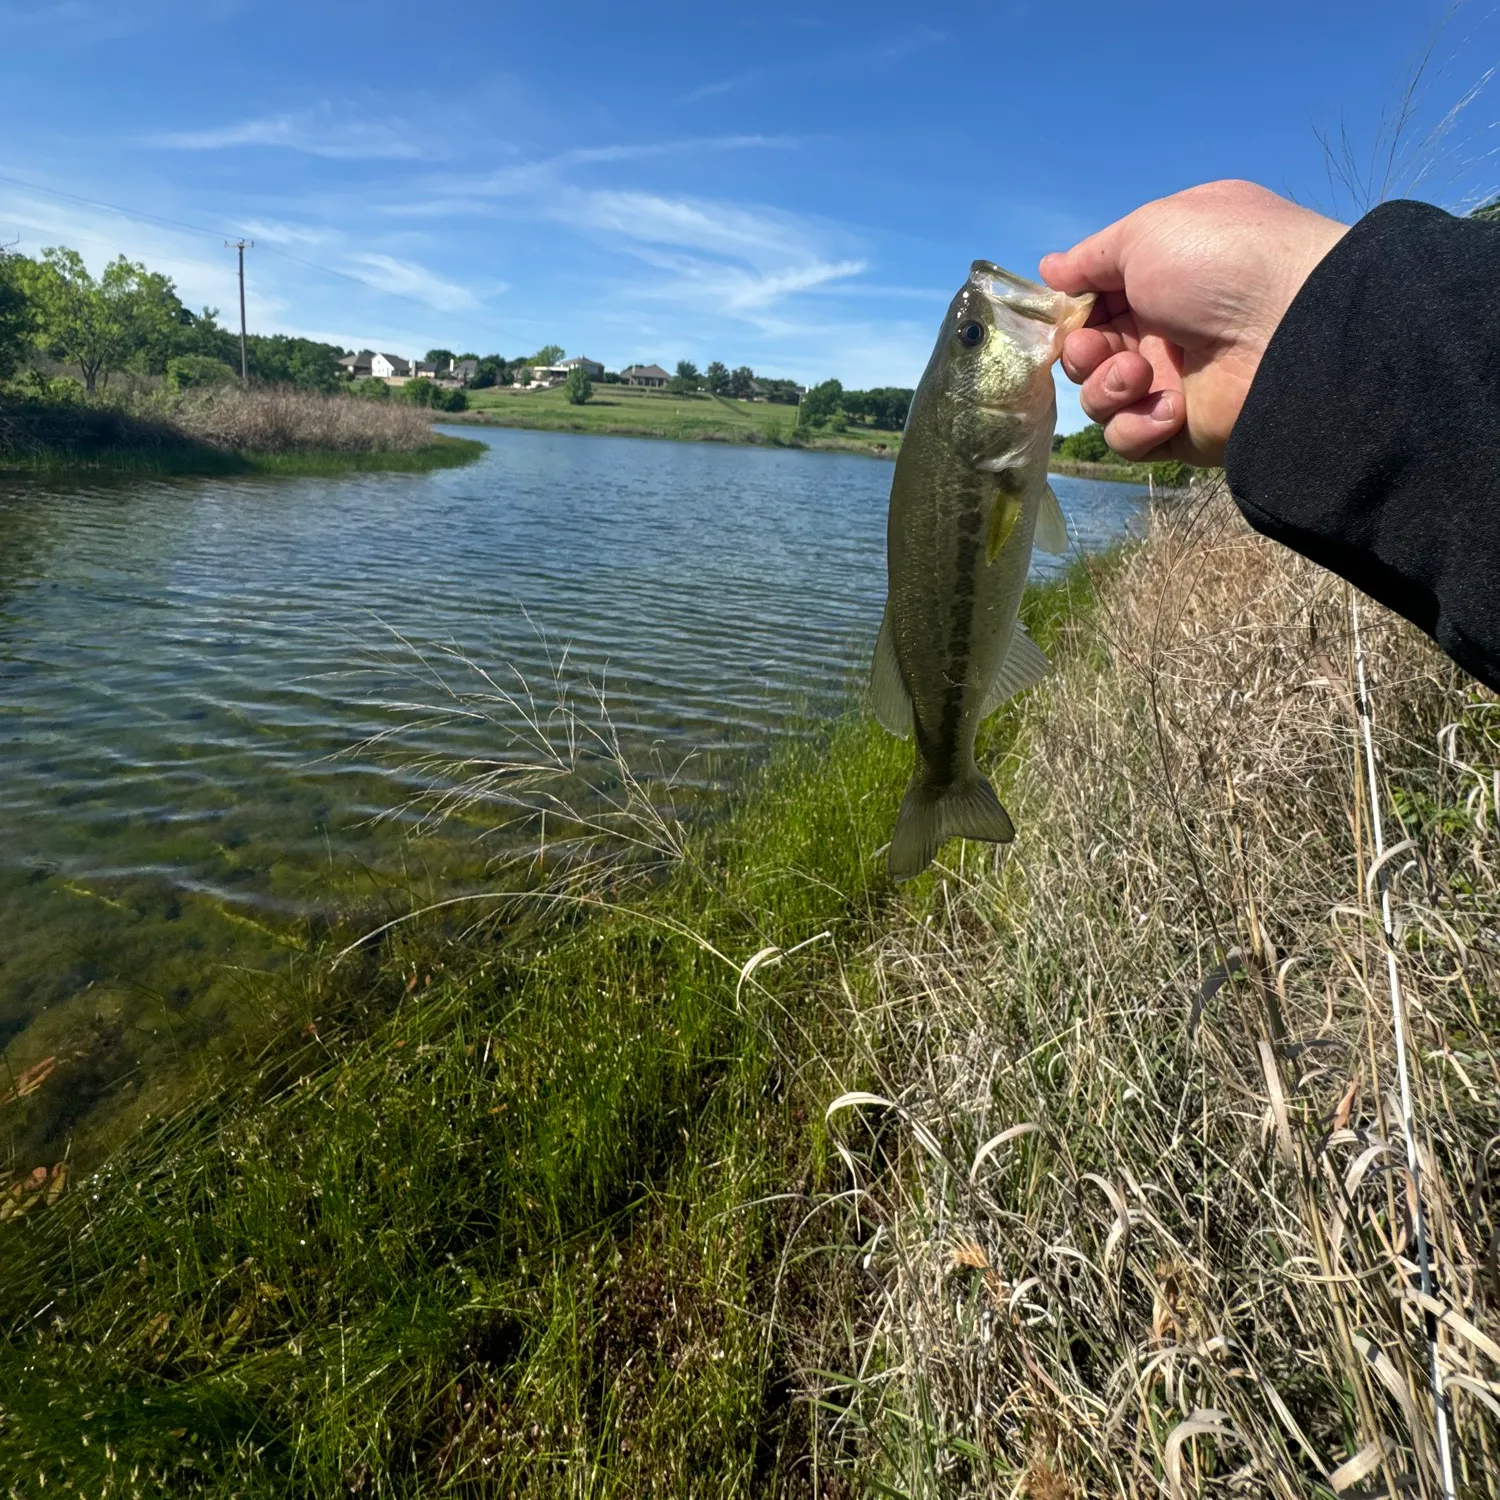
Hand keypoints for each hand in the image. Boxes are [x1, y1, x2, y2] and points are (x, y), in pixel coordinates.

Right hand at [1039, 180, 1347, 464]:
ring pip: (1099, 399)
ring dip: (1106, 387)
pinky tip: (1171, 408)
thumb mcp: (1147, 231)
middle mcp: (1162, 329)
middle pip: (1085, 354)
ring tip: (1140, 376)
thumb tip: (1048, 268)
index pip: (1091, 302)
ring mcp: (1171, 381)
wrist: (1288, 328)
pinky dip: (1138, 426)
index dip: (1069, 312)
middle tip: (1097, 349)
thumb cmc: (1219, 262)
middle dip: (1080, 353)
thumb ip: (1090, 256)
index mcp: (1157, 278)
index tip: (1060, 312)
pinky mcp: (1178, 430)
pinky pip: (1128, 439)